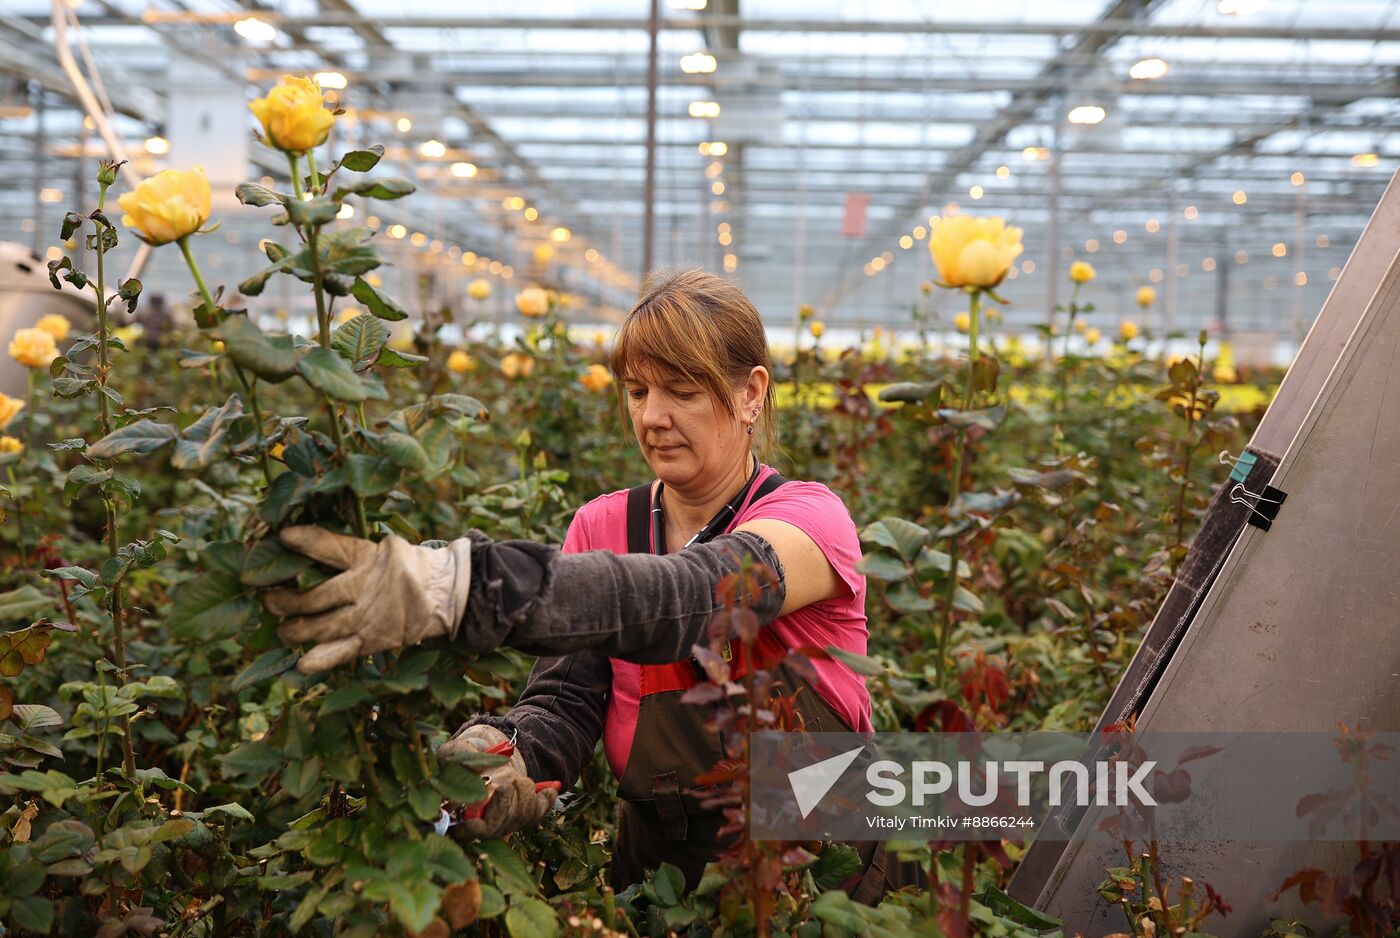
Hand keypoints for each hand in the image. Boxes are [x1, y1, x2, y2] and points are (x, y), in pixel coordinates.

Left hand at [264, 526, 472, 672]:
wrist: (443, 593)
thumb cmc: (408, 567)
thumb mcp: (384, 548)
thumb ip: (351, 551)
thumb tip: (307, 547)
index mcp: (365, 558)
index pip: (330, 547)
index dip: (304, 541)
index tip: (282, 537)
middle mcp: (362, 587)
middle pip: (314, 596)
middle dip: (285, 601)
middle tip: (269, 602)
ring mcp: (366, 617)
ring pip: (320, 627)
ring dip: (295, 631)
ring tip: (283, 632)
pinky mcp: (372, 640)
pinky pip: (341, 652)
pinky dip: (320, 660)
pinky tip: (303, 664)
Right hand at [438, 725, 559, 839]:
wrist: (487, 759)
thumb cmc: (464, 758)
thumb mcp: (454, 752)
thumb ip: (460, 758)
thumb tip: (478, 770)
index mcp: (460, 812)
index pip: (464, 830)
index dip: (469, 829)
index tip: (472, 822)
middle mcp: (483, 824)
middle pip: (498, 824)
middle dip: (504, 802)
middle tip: (505, 785)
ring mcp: (506, 822)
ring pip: (521, 815)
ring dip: (522, 791)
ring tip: (516, 779)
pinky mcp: (523, 815)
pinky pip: (539, 811)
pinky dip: (546, 799)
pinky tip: (551, 789)